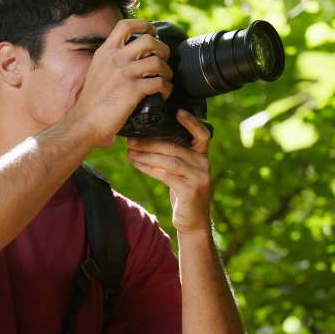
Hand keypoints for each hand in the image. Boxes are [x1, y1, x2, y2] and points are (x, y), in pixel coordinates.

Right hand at [68, 19, 173, 147]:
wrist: (84, 122)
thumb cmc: (92, 101)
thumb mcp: (97, 70)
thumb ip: (111, 60)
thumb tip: (132, 56)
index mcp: (105, 52)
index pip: (125, 25)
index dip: (144, 24)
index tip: (153, 31)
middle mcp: (115, 59)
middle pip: (148, 40)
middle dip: (162, 48)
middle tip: (164, 59)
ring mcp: (124, 74)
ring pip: (158, 62)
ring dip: (167, 71)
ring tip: (165, 79)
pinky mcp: (133, 90)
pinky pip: (160, 83)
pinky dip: (166, 88)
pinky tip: (163, 94)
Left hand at [126, 109, 212, 233]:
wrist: (193, 221)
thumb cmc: (184, 191)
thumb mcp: (183, 171)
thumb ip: (174, 156)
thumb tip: (147, 138)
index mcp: (203, 155)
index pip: (202, 134)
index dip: (191, 122)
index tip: (177, 111)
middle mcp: (204, 164)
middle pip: (174, 147)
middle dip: (149, 143)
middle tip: (131, 140)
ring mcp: (199, 177)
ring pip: (168, 160)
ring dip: (146, 156)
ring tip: (130, 152)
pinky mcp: (190, 190)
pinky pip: (166, 175)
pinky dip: (149, 169)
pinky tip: (137, 165)